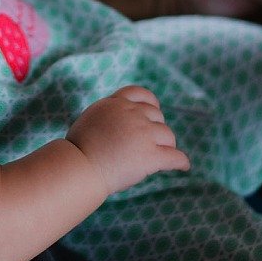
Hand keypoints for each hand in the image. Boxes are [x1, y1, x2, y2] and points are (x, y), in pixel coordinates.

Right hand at [65, 86, 189, 193]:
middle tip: (151, 143)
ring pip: (168, 136)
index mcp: (116, 103)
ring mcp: (143, 134)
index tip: (153, 112)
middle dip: (156, 128)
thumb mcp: (91, 119)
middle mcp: (132, 114)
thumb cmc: (78, 150)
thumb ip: (109, 115)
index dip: (150, 103)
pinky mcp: (150, 155)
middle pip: (157, 116)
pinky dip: (181, 162)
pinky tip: (183, 166)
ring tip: (163, 156)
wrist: (79, 166)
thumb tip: (119, 122)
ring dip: (166, 146)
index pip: (140, 94)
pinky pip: (175, 157)